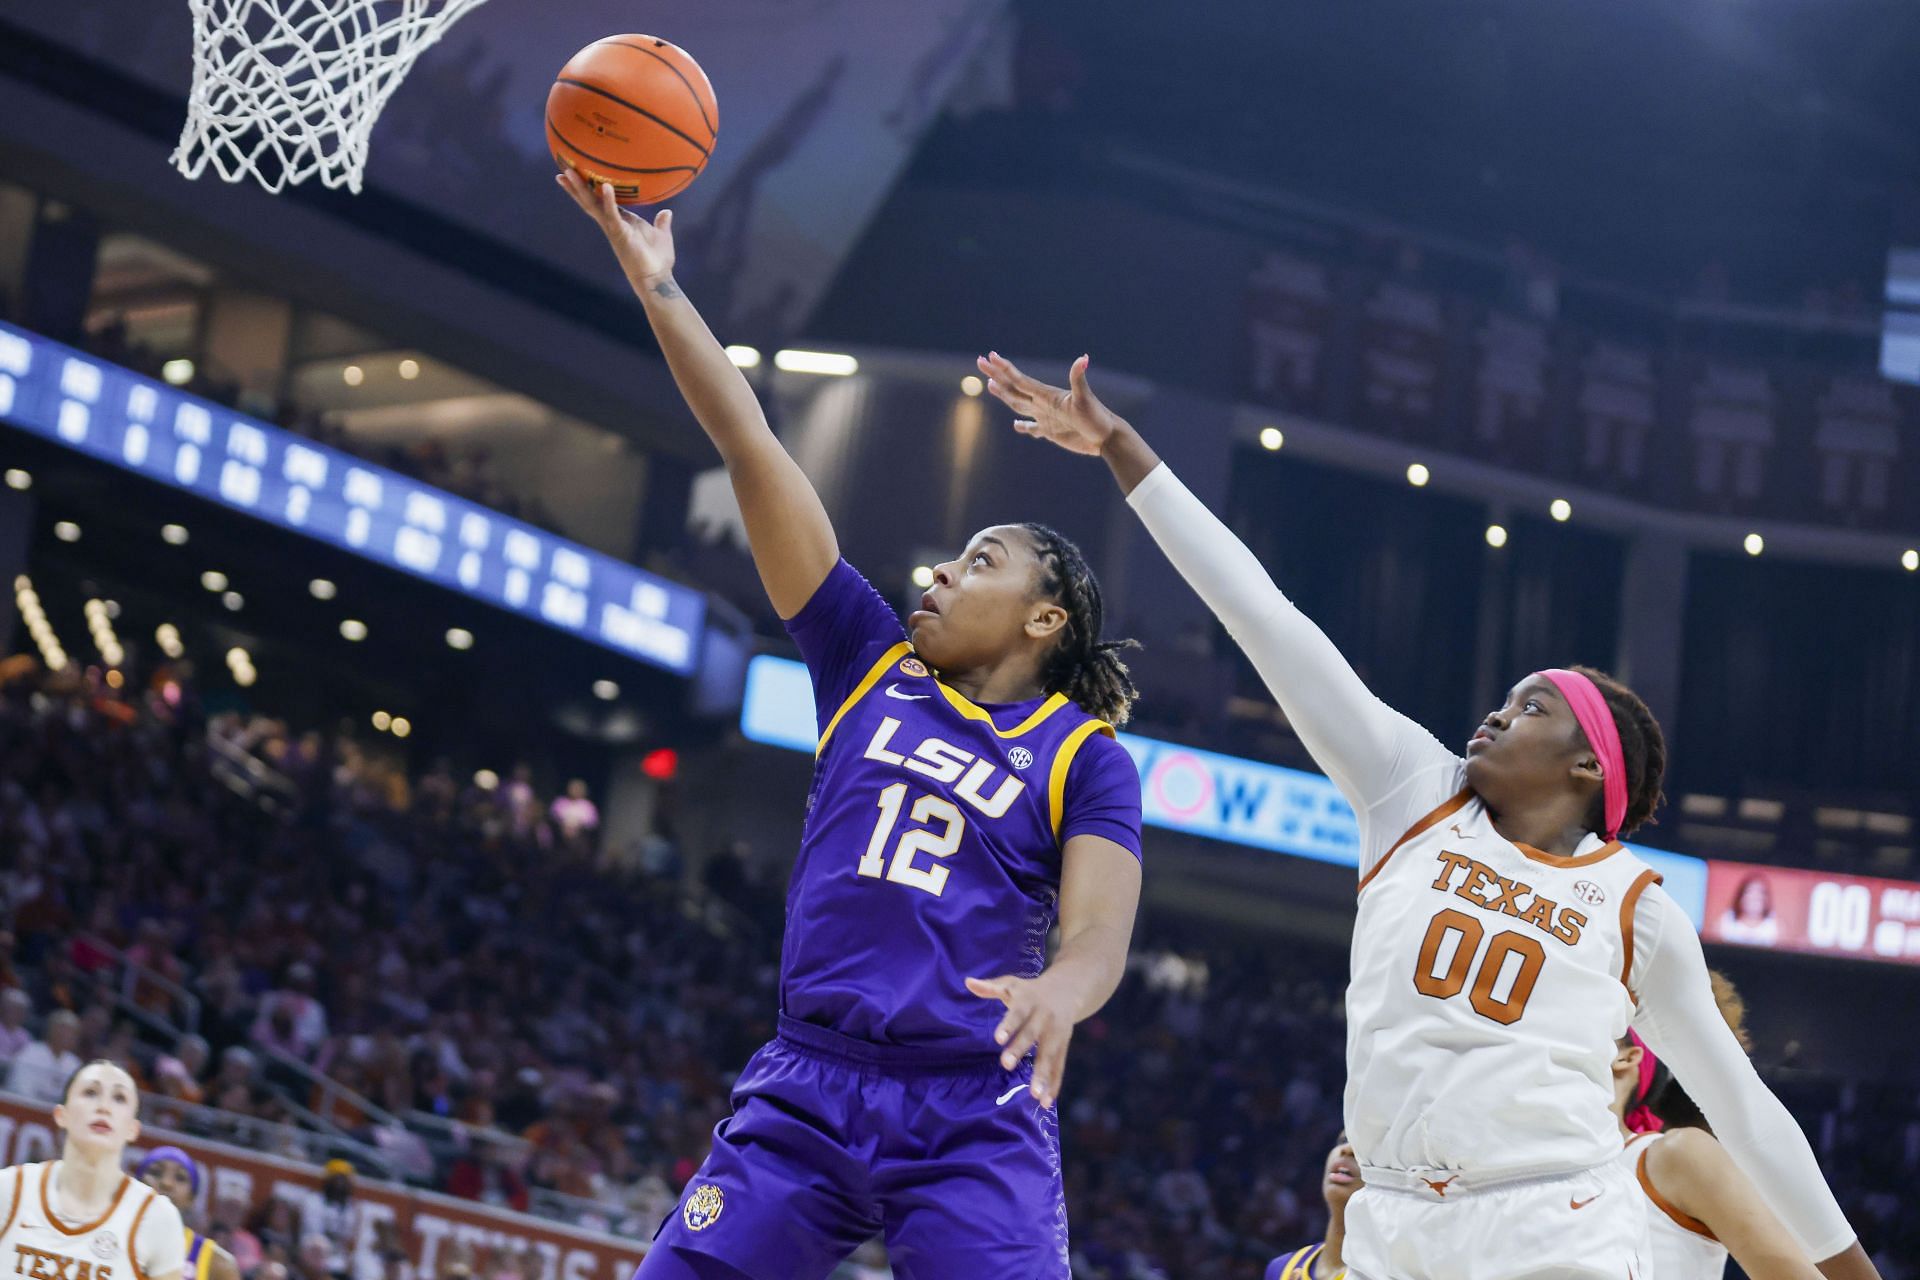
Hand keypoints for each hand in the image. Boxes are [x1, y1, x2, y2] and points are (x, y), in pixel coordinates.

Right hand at [556, 169, 675, 290]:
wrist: (657, 280)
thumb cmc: (658, 260)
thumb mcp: (661, 235)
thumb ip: (661, 223)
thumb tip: (666, 212)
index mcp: (620, 221)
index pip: (601, 201)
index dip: (589, 189)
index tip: (577, 175)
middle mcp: (612, 224)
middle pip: (590, 201)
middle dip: (576, 186)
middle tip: (563, 168)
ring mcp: (614, 229)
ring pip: (593, 205)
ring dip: (581, 189)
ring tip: (569, 172)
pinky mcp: (620, 235)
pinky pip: (613, 215)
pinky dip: (610, 201)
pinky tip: (607, 186)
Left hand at [965, 972, 1080, 1106]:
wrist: (1068, 990)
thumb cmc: (1030, 991)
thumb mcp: (1012, 984)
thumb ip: (990, 987)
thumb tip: (968, 982)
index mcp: (1029, 1002)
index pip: (1017, 1014)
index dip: (1008, 1025)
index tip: (997, 1039)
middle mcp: (1044, 1018)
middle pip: (1032, 1035)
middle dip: (1021, 1050)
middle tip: (1007, 1066)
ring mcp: (1056, 1034)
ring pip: (1049, 1055)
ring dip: (1043, 1075)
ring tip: (1034, 1096)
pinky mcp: (1063, 1046)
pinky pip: (1059, 1067)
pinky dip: (1054, 1084)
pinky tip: (1046, 1102)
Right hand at [977, 352, 1128, 456]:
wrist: (1107, 437)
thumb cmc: (1098, 418)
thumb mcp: (1085, 399)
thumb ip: (1079, 378)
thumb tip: (1083, 358)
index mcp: (1047, 395)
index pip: (1020, 380)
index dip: (1004, 368)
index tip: (990, 356)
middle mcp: (1044, 403)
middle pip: (1014, 388)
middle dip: (996, 375)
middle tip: (980, 361)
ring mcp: (1046, 417)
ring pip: (1019, 404)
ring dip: (1004, 394)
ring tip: (990, 384)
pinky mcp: (1052, 432)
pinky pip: (1033, 428)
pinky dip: (1024, 427)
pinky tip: (1017, 426)